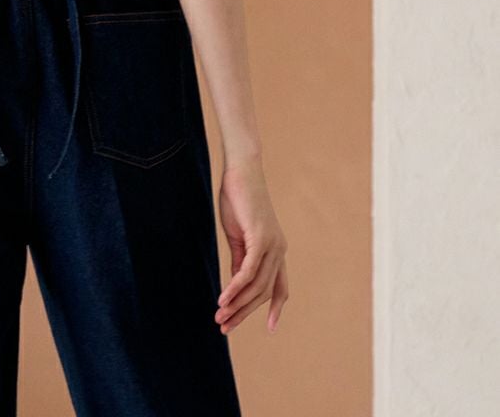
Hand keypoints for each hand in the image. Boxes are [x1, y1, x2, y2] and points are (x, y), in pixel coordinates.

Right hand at [215, 153, 287, 334]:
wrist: (240, 171)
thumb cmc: (238, 199)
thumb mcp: (238, 236)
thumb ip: (240, 260)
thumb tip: (236, 285)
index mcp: (276, 250)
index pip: (279, 287)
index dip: (275, 309)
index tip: (269, 328)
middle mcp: (280, 250)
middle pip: (264, 293)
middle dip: (244, 312)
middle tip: (225, 327)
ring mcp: (272, 245)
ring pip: (256, 286)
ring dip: (236, 304)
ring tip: (219, 316)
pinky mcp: (261, 238)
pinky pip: (249, 271)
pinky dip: (235, 287)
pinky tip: (223, 298)